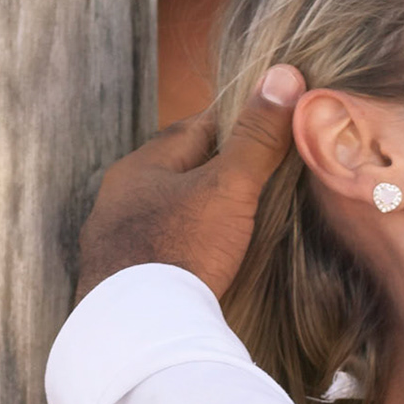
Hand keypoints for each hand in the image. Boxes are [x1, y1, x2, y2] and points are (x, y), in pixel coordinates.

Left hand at [74, 65, 304, 302]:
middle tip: (269, 179)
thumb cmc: (180, 248)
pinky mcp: (123, 280)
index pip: (198, 128)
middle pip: (183, 171)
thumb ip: (258, 137)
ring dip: (203, 214)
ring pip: (171, 213)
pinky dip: (190, 249)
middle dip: (221, 172)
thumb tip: (286, 74)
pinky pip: (164, 250)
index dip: (241, 126)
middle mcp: (121, 197)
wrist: (138, 328)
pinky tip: (212, 264)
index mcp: (142, 165)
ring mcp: (117, 240)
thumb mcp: (229, 187)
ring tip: (245, 225)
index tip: (276, 131)